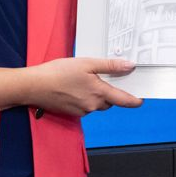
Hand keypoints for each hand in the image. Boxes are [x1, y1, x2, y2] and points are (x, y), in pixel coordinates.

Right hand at [26, 57, 141, 116]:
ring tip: (84, 79)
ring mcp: (82, 111)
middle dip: (110, 91)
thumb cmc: (58, 72)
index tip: (141, 99)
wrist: (33, 86)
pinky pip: (85, 106)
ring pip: (97, 104)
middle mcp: (92, 105)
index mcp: (99, 93)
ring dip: (96, 94)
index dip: (135, 100)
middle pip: (110, 101)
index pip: (124, 100)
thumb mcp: (86, 63)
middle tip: (103, 77)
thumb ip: (110, 66)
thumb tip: (129, 66)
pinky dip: (84, 98)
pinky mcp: (72, 113)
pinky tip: (74, 87)